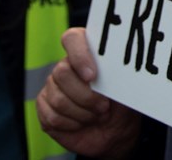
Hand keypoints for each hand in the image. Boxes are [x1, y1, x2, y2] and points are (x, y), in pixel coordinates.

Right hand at [36, 28, 141, 158]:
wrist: (114, 133)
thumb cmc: (121, 106)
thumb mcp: (127, 89)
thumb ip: (119, 76)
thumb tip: (119, 67)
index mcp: (87, 53)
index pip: (73, 38)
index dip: (79, 54)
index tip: (93, 76)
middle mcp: (66, 66)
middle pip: (62, 72)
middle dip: (86, 96)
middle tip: (104, 107)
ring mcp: (52, 86)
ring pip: (58, 98)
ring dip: (83, 114)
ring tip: (97, 116)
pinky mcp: (44, 107)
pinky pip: (52, 116)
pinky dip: (72, 125)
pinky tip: (82, 123)